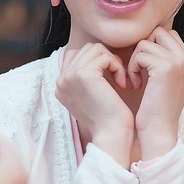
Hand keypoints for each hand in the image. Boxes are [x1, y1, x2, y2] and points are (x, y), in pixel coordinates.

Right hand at [55, 42, 133, 165]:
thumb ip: (87, 77)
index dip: (97, 61)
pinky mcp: (83, 74)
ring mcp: (70, 76)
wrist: (111, 135)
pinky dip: (117, 67)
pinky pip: (104, 56)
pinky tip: (122, 83)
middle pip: (87, 49)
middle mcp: (61, 80)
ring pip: (96, 49)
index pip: (77, 54)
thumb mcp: (92, 95)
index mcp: (61, 85)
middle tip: (117, 78)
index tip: (109, 78)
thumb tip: (97, 55)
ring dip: (112, 62)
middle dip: (106, 59)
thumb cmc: (108, 118)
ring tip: (119, 80)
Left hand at [128, 27, 183, 159]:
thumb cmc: (156, 109)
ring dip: (135, 60)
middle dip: (143, 48)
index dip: (151, 46)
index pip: (168, 35)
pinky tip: (135, 85)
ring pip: (146, 43)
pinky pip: (140, 55)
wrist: (158, 132)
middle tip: (139, 70)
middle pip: (158, 33)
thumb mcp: (165, 81)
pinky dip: (132, 68)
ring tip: (136, 79)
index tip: (145, 67)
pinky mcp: (166, 68)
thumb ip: (164, 61)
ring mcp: (179, 63)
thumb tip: (149, 40)